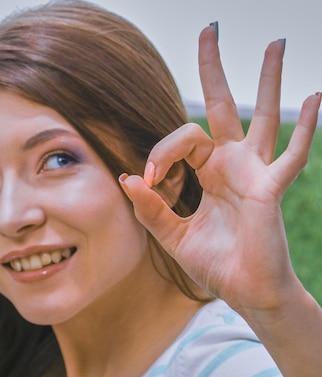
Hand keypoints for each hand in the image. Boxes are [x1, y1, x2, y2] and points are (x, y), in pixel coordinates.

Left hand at [119, 24, 320, 314]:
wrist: (243, 291)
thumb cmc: (213, 261)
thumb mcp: (171, 234)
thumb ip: (150, 207)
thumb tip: (129, 176)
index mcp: (206, 172)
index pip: (181, 140)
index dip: (161, 153)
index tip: (150, 181)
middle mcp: (231, 164)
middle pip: (222, 106)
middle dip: (214, 69)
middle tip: (211, 30)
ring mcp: (254, 172)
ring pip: (261, 117)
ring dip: (267, 81)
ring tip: (275, 44)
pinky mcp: (270, 189)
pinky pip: (291, 155)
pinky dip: (305, 128)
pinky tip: (314, 97)